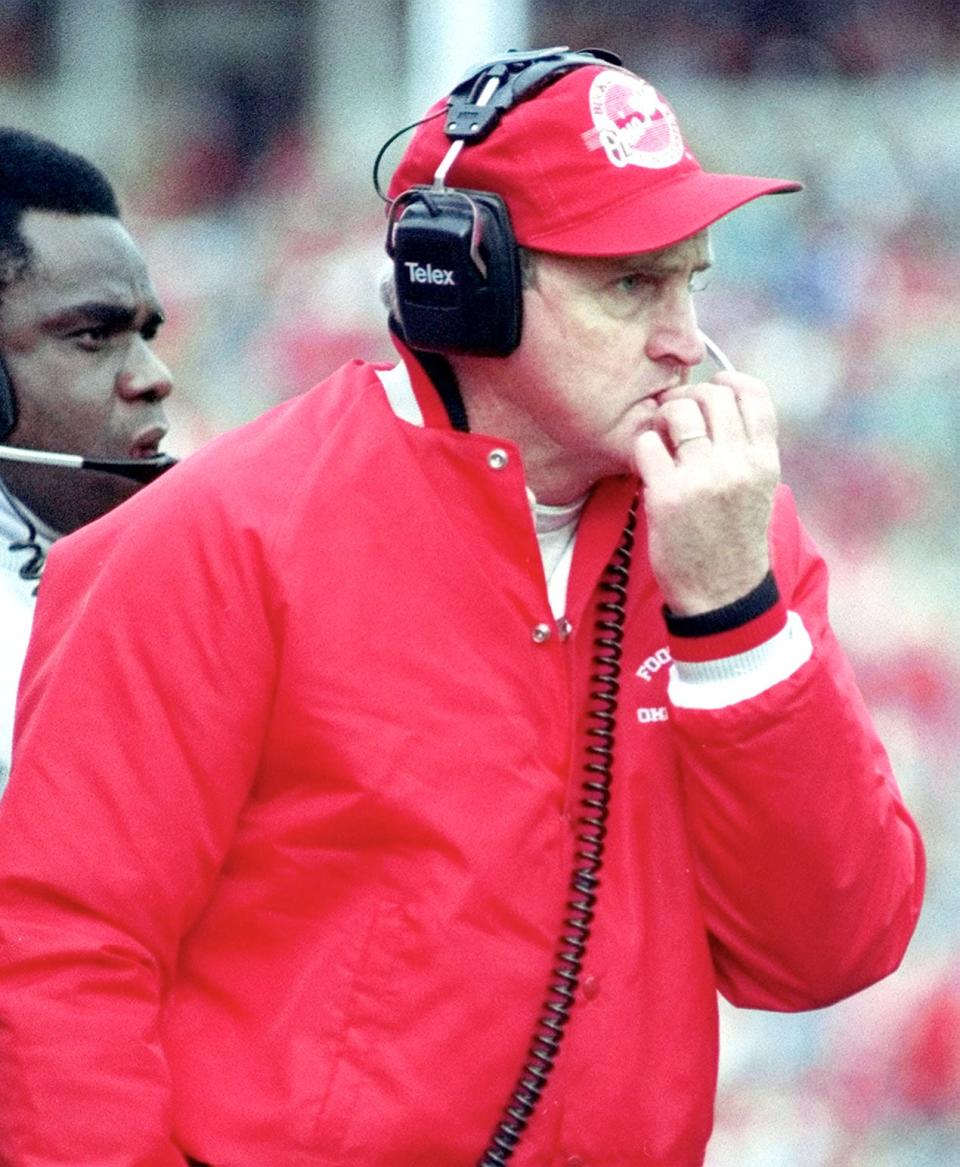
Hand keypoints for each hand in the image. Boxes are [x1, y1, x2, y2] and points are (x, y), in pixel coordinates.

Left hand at [632, 372, 779, 615]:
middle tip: (676, 416)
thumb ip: (748, 449)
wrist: (721, 594)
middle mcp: (738, 465)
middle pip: (712, 395)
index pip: (753, 394)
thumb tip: (724, 400)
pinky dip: (643, 447)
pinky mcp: (667, 495)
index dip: (729, 381)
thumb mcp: (759, 491)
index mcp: (765, 462)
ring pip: (679, 411)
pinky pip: (647, 443)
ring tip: (661, 436)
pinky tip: (648, 463)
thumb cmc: (734, 540)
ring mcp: (702, 479)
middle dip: (689, 397)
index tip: (714, 387)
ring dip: (664, 416)